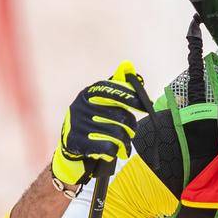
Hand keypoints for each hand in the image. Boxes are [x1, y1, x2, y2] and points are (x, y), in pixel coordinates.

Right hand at [51, 62, 146, 187]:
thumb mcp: (100, 102)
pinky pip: (108, 147)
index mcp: (87, 94)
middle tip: (131, 131)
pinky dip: (114, 151)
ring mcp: (79, 124)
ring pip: (117, 134)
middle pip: (120, 116)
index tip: (146, 104)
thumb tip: (128, 66)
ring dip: (125, 141)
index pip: (112, 90)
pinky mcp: (78, 142)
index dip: (131, 97)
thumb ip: (115, 88)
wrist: (71, 144)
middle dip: (131, 126)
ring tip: (123, 143)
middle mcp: (81, 106)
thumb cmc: (93, 120)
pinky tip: (113, 150)